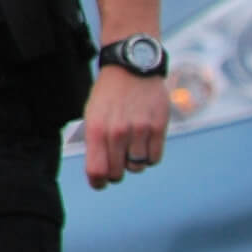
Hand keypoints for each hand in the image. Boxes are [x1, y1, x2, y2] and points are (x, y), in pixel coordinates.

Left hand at [83, 65, 171, 188]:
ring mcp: (139, 130)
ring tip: (132, 147)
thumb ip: (96, 143)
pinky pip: (154, 158)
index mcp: (96, 129)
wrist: (132, 68)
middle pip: (118, 173)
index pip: (96, 171)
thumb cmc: (110, 95)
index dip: (98, 183)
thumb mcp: (93, 115)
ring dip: (134, 162)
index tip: (100, 183)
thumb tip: (101, 172)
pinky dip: (149, 157)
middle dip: (116, 172)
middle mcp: (117, 132)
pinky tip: (145, 144)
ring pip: (137, 167)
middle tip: (118, 162)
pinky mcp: (158, 127)